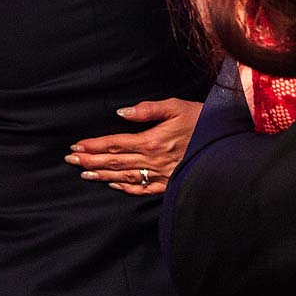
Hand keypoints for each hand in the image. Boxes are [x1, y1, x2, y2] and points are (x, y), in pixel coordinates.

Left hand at [66, 97, 201, 194]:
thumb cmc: (202, 119)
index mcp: (152, 140)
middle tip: (70, 159)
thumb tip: (121, 113)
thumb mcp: (176, 106)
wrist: (226, 141)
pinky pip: (142, 189)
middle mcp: (153, 160)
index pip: (115, 143)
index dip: (93, 145)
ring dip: (101, 174)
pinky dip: (125, 188)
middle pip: (114, 161)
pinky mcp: (169, 183)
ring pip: (124, 176)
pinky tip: (112, 184)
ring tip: (83, 172)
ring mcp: (160, 174)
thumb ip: (147, 109)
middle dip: (90, 160)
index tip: (76, 145)